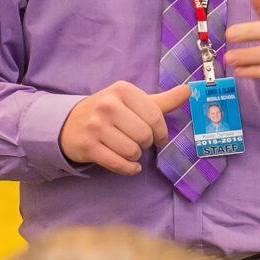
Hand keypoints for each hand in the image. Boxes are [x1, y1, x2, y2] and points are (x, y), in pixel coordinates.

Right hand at [60, 81, 192, 174]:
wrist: (70, 123)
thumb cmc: (109, 112)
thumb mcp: (133, 102)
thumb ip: (162, 100)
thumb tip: (189, 90)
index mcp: (122, 90)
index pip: (155, 116)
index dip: (161, 131)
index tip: (158, 137)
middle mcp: (107, 105)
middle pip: (144, 135)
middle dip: (146, 144)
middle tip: (139, 142)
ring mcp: (96, 126)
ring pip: (132, 151)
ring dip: (136, 156)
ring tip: (129, 149)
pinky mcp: (88, 146)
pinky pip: (118, 164)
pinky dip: (129, 169)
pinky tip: (130, 166)